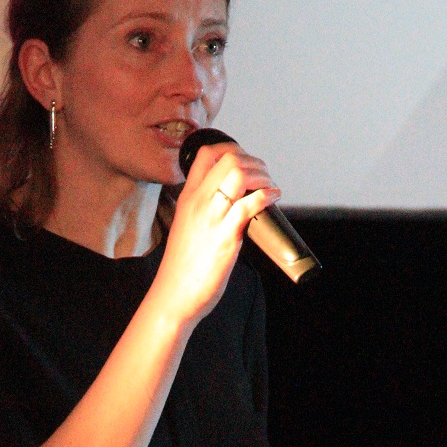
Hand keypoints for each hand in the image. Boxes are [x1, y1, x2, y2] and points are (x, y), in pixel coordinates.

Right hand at [151, 140, 280, 328]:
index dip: (232, 150)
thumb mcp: (186, 227)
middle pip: (229, 158)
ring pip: (239, 174)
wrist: (173, 296)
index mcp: (187, 198)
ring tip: (269, 187)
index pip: (206, 154)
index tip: (246, 164)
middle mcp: (198, 202)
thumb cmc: (182, 267)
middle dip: (254, 162)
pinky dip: (267, 195)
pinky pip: (249, 204)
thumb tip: (230, 205)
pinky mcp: (225, 237)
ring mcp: (211, 218)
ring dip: (263, 176)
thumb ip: (203, 211)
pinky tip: (273, 198)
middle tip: (263, 177)